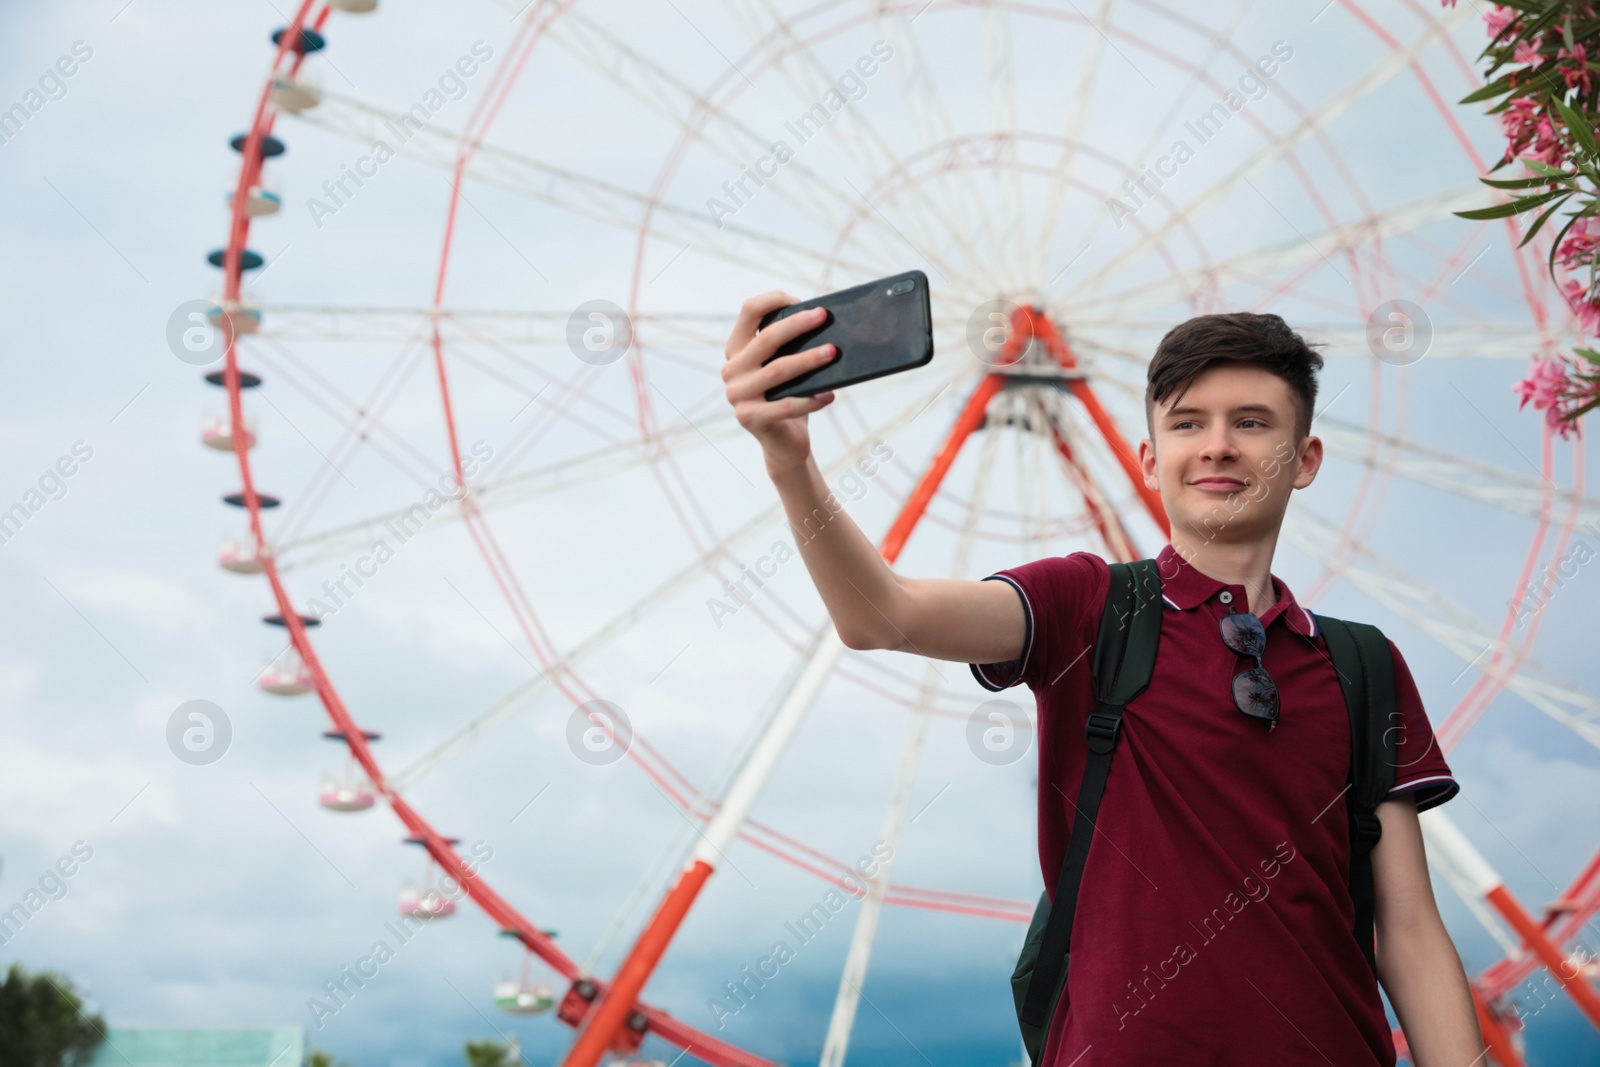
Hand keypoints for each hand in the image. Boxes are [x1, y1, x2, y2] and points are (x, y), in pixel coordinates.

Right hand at [722, 291, 839, 473]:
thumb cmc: (789, 395)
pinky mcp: (749, 418)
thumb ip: (791, 345)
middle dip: (798, 324)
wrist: (784, 442)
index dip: (774, 299)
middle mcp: (732, 369)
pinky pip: (785, 405)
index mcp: (737, 349)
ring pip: (777, 370)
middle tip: (824, 317)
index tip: (802, 301)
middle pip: (766, 339)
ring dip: (808, 359)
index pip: (749, 311)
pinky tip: (829, 395)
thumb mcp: (785, 366)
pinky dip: (811, 400)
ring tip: (832, 353)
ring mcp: (737, 395)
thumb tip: (823, 321)